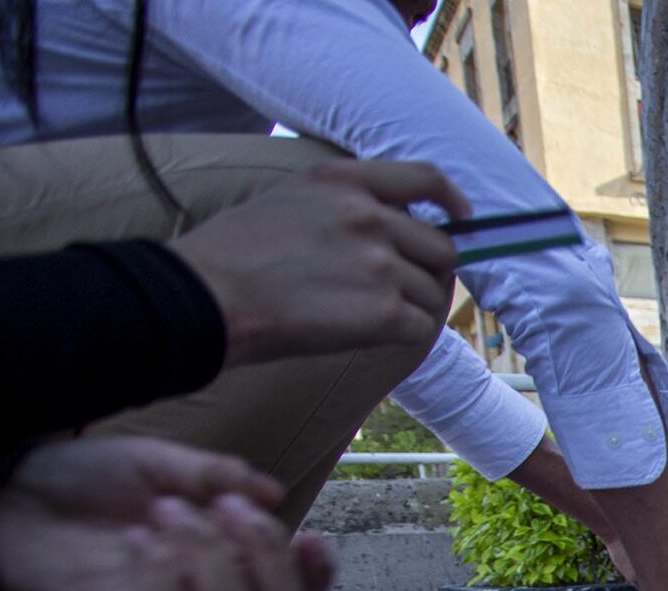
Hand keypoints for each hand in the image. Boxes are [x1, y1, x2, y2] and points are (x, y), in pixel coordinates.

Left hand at [0, 437, 335, 590]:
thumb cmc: (72, 477)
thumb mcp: (153, 460)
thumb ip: (214, 474)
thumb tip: (274, 493)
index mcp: (214, 550)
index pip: (286, 581)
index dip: (313, 569)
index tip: (313, 537)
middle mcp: (197, 583)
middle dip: (264, 548)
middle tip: (227, 507)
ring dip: (208, 546)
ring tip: (164, 508)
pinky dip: (166, 560)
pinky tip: (135, 534)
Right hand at [168, 159, 468, 366]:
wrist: (206, 297)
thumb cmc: (232, 257)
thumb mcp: (288, 199)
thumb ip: (343, 205)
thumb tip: (391, 228)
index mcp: (343, 182)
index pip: (424, 178)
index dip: (451, 202)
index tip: (461, 218)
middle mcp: (369, 216)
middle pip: (441, 248)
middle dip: (425, 272)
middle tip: (393, 292)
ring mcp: (381, 264)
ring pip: (432, 292)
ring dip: (409, 308)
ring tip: (360, 314)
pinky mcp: (384, 312)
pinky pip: (421, 328)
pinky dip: (402, 336)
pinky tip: (364, 334)